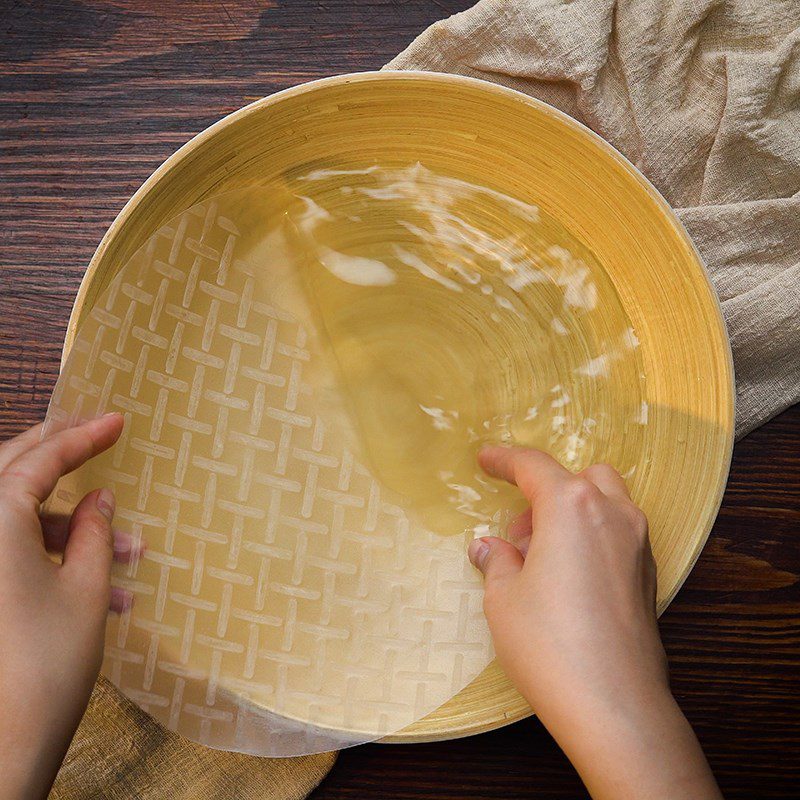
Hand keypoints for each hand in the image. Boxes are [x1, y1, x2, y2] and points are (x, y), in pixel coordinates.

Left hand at [0, 414, 137, 799]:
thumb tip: (102, 498)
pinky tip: (108, 592)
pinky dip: (60, 560)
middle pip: (17, 472)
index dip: (84, 436)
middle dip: (64, 455)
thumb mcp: (87, 588)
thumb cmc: (47, 663)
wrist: (4, 745)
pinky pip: (19, 554)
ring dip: (78, 530)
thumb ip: (96, 531)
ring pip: (26, 520)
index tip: (118, 420)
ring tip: (132, 556)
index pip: (40, 460)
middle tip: (101, 435)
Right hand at [469, 446, 720, 799]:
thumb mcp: (504, 598)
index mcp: (572, 505)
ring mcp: (638, 543)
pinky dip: (592, 535)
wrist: (613, 703)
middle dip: (546, 491)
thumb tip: (488, 548)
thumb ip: (497, 561)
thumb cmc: (548, 643)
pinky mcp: (649, 573)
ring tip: (540, 556)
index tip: (485, 459)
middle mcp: (613, 513)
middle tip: (517, 530)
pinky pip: (618, 532)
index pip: (533, 466)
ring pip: (605, 501)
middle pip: (579, 478)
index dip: (504, 459)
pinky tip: (568, 576)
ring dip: (571, 511)